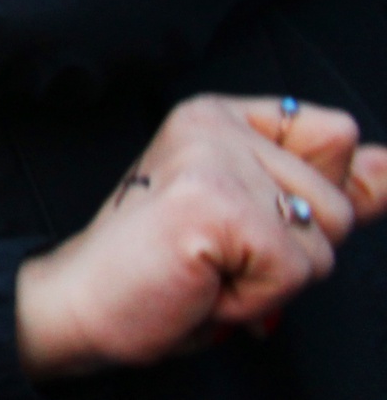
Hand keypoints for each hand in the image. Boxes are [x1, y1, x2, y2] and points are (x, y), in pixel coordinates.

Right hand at [16, 95, 386, 378]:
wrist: (83, 303)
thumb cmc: (160, 269)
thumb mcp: (258, 224)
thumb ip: (327, 191)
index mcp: (223, 118)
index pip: (335, 134)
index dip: (314, 197)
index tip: (249, 222)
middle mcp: (217, 124)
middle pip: (337, 201)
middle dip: (291, 252)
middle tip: (218, 256)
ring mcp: (214, 158)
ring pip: (322, 239)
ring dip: (273, 281)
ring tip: (209, 271)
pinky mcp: (215, 203)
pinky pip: (294, 270)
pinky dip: (256, 299)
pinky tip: (203, 282)